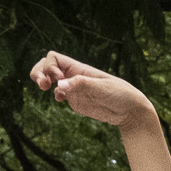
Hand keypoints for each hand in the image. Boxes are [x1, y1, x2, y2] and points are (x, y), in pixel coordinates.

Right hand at [31, 52, 152, 128]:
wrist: (131, 111)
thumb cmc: (121, 94)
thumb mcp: (102, 87)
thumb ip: (80, 85)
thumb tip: (58, 85)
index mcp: (79, 68)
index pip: (54, 59)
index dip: (49, 66)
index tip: (58, 78)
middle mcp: (73, 76)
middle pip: (47, 66)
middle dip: (39, 72)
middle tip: (42, 84)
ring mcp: (73, 89)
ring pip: (50, 80)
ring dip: (42, 82)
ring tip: (44, 88)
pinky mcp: (76, 101)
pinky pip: (59, 94)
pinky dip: (55, 95)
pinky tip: (61, 99)